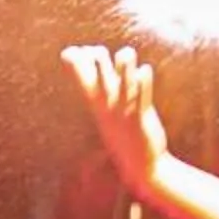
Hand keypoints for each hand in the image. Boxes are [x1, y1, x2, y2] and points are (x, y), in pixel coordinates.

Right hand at [61, 45, 167, 193]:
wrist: (138, 167)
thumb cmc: (123, 134)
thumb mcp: (108, 111)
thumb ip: (104, 87)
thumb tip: (97, 69)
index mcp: (97, 105)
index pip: (82, 81)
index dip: (77, 63)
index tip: (73, 51)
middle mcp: (108, 108)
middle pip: (100, 81)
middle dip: (98, 65)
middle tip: (96, 52)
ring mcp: (124, 113)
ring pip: (124, 87)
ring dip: (125, 69)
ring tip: (126, 53)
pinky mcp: (141, 118)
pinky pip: (142, 99)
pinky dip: (144, 84)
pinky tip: (145, 70)